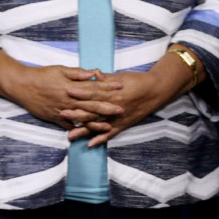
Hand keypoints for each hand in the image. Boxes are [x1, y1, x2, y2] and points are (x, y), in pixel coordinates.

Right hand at [0, 51, 124, 130]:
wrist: (21, 85)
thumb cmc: (42, 75)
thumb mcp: (61, 69)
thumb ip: (78, 73)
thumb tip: (94, 72)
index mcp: (72, 87)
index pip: (94, 87)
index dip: (108, 88)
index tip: (121, 87)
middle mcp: (68, 100)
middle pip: (91, 106)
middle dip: (107, 109)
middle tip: (122, 110)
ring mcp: (61, 110)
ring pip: (81, 119)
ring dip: (95, 123)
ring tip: (108, 127)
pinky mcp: (54, 118)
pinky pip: (68, 126)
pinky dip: (77, 130)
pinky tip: (87, 134)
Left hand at [64, 50, 198, 146]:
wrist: (157, 90)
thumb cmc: (139, 81)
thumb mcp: (123, 76)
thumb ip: (107, 78)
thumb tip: (93, 74)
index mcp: (114, 93)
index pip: (94, 93)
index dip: (80, 92)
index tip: (66, 91)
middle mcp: (114, 107)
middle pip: (93, 111)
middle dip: (76, 113)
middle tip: (61, 114)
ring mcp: (119, 117)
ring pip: (99, 125)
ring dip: (84, 130)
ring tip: (70, 135)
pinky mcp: (124, 124)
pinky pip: (111, 134)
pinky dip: (101, 139)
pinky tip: (90, 144)